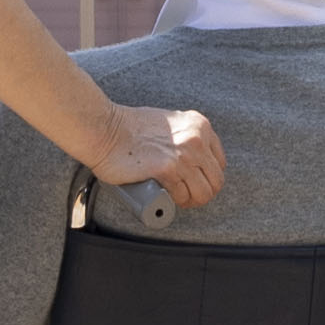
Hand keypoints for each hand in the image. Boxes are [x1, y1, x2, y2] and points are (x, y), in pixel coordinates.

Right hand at [91, 105, 226, 210]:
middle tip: (187, 196)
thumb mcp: (169, 122)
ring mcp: (185, 154)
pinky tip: (168, 199)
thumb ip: (183, 135)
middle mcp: (197, 138)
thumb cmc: (128, 127)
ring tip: (179, 200)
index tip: (195, 182)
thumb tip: (190, 159)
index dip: (207, 176)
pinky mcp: (169, 169)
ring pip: (204, 193)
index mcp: (199, 125)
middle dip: (203, 192)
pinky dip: (176, 202)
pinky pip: (182, 196)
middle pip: (215, 180)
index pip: (219, 161)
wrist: (104, 129)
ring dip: (192, 201)